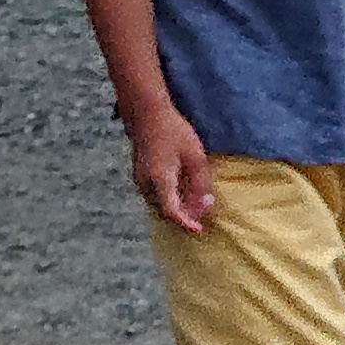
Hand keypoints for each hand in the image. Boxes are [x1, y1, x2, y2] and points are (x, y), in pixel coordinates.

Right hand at [125, 107, 216, 233]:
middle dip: (184, 217)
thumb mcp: (196, 157)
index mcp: (159, 180)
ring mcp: (139, 180)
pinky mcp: (139, 176)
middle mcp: (145, 184)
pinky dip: (168, 201)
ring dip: (176, 209)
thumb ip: (201, 183)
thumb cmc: (174, 132)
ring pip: (157, 205)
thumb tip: (206, 204)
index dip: (185, 224)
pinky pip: (154, 196)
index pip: (171, 212)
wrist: (146, 114)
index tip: (199, 230)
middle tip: (203, 211)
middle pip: (163, 212)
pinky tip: (183, 194)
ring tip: (196, 203)